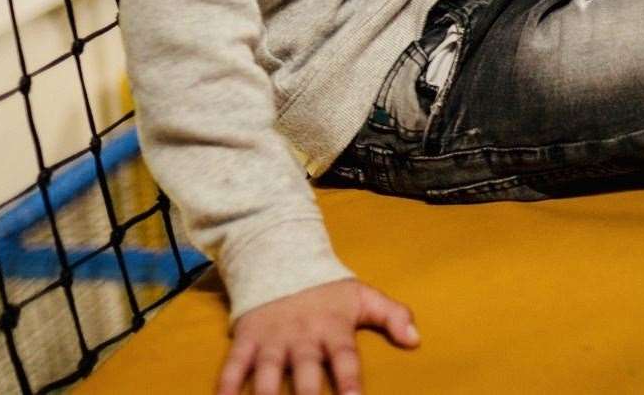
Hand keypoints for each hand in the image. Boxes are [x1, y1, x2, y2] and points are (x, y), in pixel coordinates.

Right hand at [217, 278, 418, 394]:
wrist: (283, 261)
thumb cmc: (329, 290)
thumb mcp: (364, 297)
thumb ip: (393, 316)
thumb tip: (416, 339)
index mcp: (333, 328)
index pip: (345, 358)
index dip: (350, 381)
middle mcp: (302, 337)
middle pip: (306, 373)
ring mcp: (272, 340)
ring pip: (268, 374)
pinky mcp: (247, 340)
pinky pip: (234, 366)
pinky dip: (227, 385)